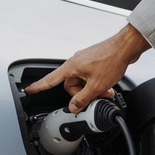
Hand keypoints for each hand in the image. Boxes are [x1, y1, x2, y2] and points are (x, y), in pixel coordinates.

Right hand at [24, 24, 150, 112]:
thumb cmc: (111, 59)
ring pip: (83, 82)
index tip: (29, 90)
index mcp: (72, 67)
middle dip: (81, 94)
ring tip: (105, 92)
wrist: (126, 47)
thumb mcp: (96, 86)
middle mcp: (76, 63)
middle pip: (70, 85)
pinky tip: (107, 86)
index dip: (39, 86)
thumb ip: (82, 99)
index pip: (50, 79)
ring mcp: (85, 62)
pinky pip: (90, 77)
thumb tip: (73, 107)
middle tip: (93, 98)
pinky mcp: (94, 62)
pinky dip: (97, 83)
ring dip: (92, 90)